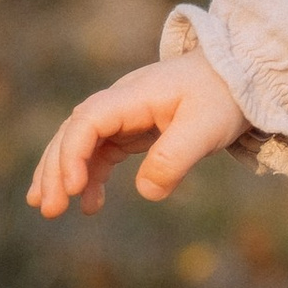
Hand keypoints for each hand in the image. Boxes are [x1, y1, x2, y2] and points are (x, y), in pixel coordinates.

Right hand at [28, 54, 248, 215]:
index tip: (74, 187)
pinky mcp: (131, 130)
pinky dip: (88, 177)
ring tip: (50, 210)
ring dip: (61, 175)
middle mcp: (119, 102)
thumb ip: (175, 158)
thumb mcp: (206, 128)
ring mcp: (122, 116)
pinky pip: (99, 153)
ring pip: (78, 144)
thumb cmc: (224, 97)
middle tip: (49, 210)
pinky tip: (90, 205)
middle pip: (72, 133)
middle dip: (55, 170)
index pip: (88, 121)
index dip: (73, 153)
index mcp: (133, 95)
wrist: (238, 76)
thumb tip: (145, 192)